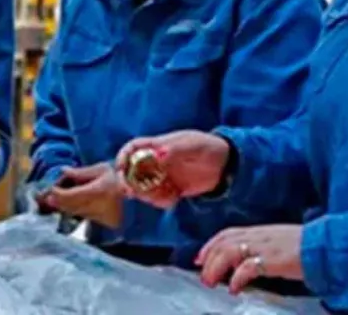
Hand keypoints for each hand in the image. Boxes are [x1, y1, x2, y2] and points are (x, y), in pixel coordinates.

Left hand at [38, 163, 122, 228]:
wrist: (137, 196)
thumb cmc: (119, 178)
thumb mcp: (102, 169)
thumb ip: (81, 172)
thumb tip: (63, 171)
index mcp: (95, 192)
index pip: (70, 195)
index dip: (57, 192)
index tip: (51, 187)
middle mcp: (94, 206)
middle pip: (68, 206)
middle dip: (56, 200)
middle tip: (45, 195)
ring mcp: (97, 215)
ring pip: (73, 212)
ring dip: (61, 206)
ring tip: (51, 199)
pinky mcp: (99, 220)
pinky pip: (80, 215)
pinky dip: (70, 210)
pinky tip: (66, 204)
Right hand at [115, 130, 230, 208]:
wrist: (227, 164)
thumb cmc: (208, 147)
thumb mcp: (192, 145)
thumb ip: (175, 150)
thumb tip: (158, 155)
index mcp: (159, 145)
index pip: (133, 148)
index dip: (123, 156)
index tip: (120, 168)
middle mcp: (157, 161)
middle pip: (132, 170)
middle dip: (128, 181)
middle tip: (131, 191)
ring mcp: (164, 176)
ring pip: (143, 187)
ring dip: (146, 194)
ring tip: (162, 196)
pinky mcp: (172, 189)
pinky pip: (159, 198)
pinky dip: (161, 201)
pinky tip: (173, 200)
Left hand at [196, 224, 303, 293]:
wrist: (324, 246)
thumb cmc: (306, 247)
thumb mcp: (279, 241)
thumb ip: (262, 247)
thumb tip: (246, 261)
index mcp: (260, 231)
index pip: (228, 233)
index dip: (211, 244)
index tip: (200, 257)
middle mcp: (259, 235)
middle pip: (224, 242)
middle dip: (208, 257)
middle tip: (201, 274)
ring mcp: (264, 246)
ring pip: (229, 251)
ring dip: (215, 267)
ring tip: (210, 282)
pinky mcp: (272, 259)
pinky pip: (247, 268)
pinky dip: (236, 278)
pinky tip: (233, 289)